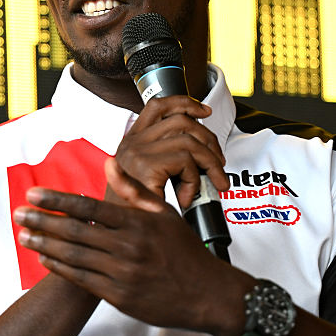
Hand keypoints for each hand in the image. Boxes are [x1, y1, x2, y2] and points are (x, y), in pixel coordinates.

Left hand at [13, 177, 252, 335]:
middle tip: (18, 213)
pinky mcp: (119, 297)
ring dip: (44, 244)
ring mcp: (122, 274)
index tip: (34, 194)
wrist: (206, 294)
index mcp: (137, 223)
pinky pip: (82, 279)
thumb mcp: (164, 214)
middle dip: (42, 221)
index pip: (88, 207)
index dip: (57, 201)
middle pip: (75, 231)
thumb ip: (132, 189)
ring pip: (74, 256)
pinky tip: (44, 258)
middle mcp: (128, 247)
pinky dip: (60, 268)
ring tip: (23, 235)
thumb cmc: (185, 251)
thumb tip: (108, 162)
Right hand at [112, 96, 228, 209]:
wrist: (117, 232)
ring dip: (209, 163)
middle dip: (209, 139)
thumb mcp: (146, 177)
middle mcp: (132, 142)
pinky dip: (195, 181)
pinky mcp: (146, 166)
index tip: (204, 111)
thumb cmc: (135, 209)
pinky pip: (186, 162)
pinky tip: (188, 197)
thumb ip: (164, 157)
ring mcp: (137, 152)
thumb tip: (200, 148)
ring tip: (212, 183)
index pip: (157, 106)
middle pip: (181, 121)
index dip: (184, 103)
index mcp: (131, 141)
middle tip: (218, 164)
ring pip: (189, 142)